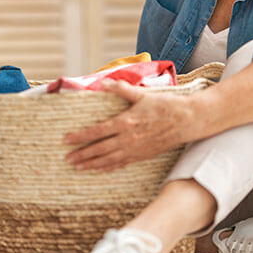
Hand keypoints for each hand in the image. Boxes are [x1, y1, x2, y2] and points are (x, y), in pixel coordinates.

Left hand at [62, 80, 192, 171]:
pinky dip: (108, 168)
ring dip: (92, 164)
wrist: (187, 121)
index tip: (66, 140)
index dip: (80, 137)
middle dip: (82, 155)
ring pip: (109, 160)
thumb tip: (103, 83)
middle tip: (66, 159)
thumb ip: (121, 89)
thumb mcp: (142, 94)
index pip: (97, 131)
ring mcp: (135, 149)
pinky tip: (100, 169)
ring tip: (77, 167)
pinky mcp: (142, 155)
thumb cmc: (164, 105)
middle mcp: (128, 139)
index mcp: (125, 122)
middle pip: (99, 149)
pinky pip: (122, 164)